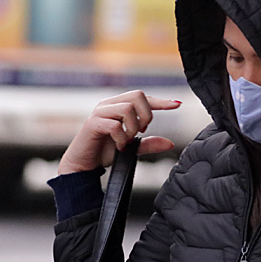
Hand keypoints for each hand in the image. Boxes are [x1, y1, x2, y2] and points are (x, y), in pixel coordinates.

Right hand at [57, 90, 181, 173]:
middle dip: (146, 115)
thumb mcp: (132, 148)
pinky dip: (122, 138)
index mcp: (118, 106)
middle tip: (141, 132)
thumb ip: (149, 144)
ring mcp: (100, 113)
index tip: (177, 104)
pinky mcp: (92, 124)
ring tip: (127, 140)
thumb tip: (170, 143)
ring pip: (127, 109)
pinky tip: (120, 146)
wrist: (83, 166)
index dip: (160, 101)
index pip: (142, 97)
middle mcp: (109, 105)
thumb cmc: (105, 152)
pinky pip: (115, 125)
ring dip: (133, 128)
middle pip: (137, 95)